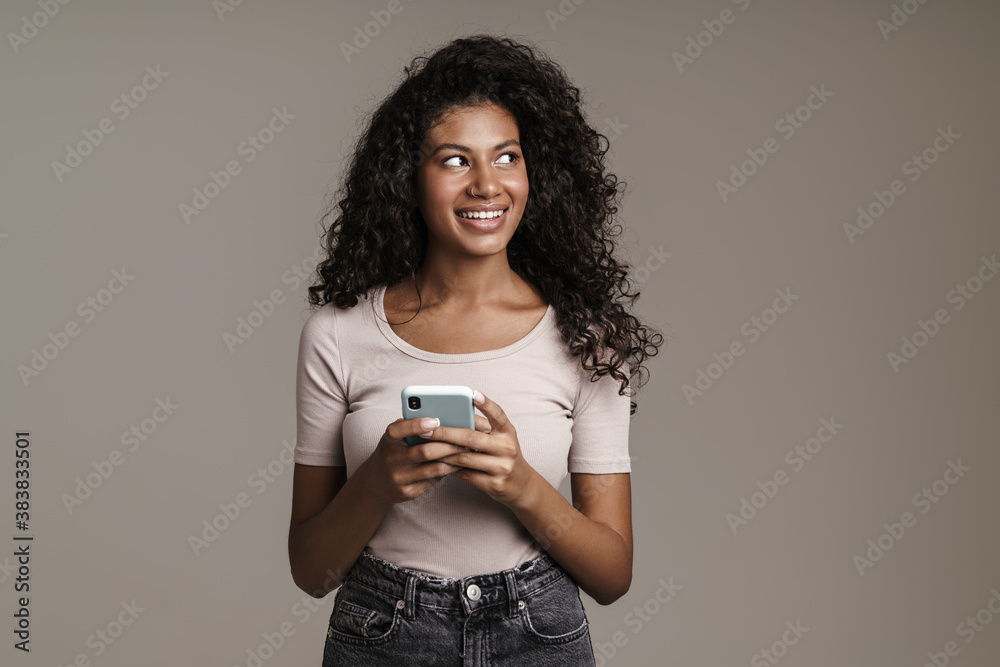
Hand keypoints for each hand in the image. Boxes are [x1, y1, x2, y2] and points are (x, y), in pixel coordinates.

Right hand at [360, 414, 489, 506]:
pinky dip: (448, 471)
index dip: (417, 425)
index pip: (399, 430)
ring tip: (467, 451)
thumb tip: (441, 418)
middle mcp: (392, 459)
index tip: (435, 420)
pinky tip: (459, 465)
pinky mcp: (409, 492)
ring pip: (434, 469)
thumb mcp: (395, 437)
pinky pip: (434, 481)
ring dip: (454, 460)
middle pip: (424, 452)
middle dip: (448, 445)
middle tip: (466, 439)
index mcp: (388, 440)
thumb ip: (411, 427)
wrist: (375, 483)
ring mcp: (400, 478)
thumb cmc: (392, 452)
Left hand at [424, 390, 535, 507]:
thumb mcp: (499, 438)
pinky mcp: (493, 484)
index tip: (473, 394)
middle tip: (427, 429)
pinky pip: (465, 474)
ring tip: (426, 447)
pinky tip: (437, 463)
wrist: (520, 485)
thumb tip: (453, 415)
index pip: (498, 415)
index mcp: (508, 432)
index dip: (486, 404)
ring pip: (465, 458)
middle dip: (446, 433)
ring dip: (443, 453)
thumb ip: (480, 427)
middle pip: (472, 438)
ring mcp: (501, 467)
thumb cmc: (503, 455)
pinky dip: (450, 468)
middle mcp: (507, 448)